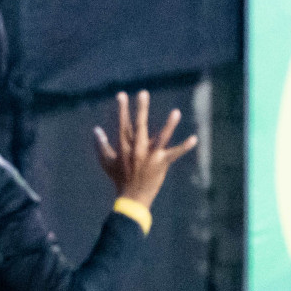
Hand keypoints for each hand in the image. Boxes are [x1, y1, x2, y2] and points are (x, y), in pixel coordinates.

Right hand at [93, 91, 197, 208]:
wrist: (131, 197)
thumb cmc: (119, 178)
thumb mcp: (106, 161)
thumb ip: (101, 144)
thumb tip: (96, 129)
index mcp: (124, 147)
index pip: (123, 124)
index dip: (122, 109)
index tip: (122, 94)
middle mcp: (137, 149)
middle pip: (139, 126)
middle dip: (141, 109)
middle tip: (143, 92)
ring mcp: (150, 156)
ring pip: (161, 138)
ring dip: (169, 125)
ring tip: (176, 112)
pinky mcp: (162, 164)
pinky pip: (175, 153)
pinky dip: (185, 146)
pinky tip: (195, 138)